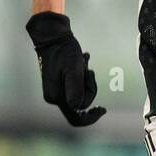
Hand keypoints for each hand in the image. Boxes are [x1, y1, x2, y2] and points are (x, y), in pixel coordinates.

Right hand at [26, 11, 105, 126]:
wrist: (53, 37)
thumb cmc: (65, 51)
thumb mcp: (74, 68)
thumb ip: (76, 89)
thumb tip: (78, 108)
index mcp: (57, 97)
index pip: (76, 118)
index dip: (91, 118)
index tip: (103, 109)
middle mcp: (54, 97)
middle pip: (81, 103)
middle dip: (89, 87)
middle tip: (88, 70)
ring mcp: (55, 91)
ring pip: (80, 93)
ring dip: (86, 79)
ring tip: (83, 62)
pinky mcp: (58, 84)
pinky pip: (75, 86)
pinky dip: (82, 76)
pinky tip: (82, 61)